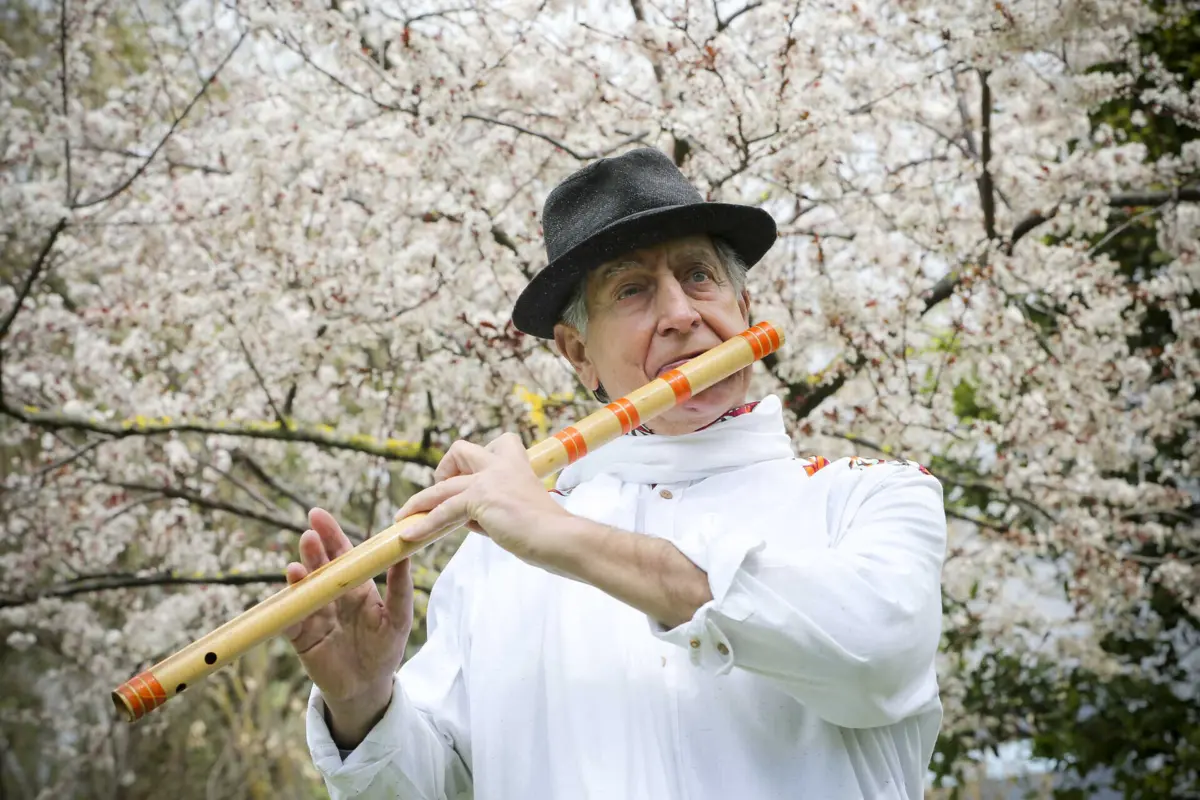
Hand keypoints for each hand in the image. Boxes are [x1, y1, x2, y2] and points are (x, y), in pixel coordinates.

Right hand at [284, 508, 412, 748]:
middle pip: (319, 566)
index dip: (330, 534)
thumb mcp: (399, 616)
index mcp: (355, 585)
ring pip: (304, 590)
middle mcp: (331, 595)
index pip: (341, 553)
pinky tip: (288, 597)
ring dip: (301, 576)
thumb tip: (405, 552)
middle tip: (310, 534)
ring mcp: (314, 614)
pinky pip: (290, 620)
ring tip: (298, 564)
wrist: (368, 687)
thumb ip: (400, 586)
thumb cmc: (385, 648)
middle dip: (313, 550)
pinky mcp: (301, 637)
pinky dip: (288, 609)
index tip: (318, 515)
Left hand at [395, 432, 569, 568]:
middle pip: (461, 449)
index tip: (474, 481)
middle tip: (441, 491)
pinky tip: (409, 534)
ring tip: (403, 517)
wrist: (559, 537)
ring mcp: (489, 479)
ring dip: (420, 503)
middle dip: (444, 469)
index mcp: (517, 463)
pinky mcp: (480, 498)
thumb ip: (492, 506)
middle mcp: (502, 464)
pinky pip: (443, 511)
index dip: (478, 462)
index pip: (495, 444)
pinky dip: (423, 524)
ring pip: (443, 486)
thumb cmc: (547, 531)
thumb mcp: (517, 509)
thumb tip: (468, 518)